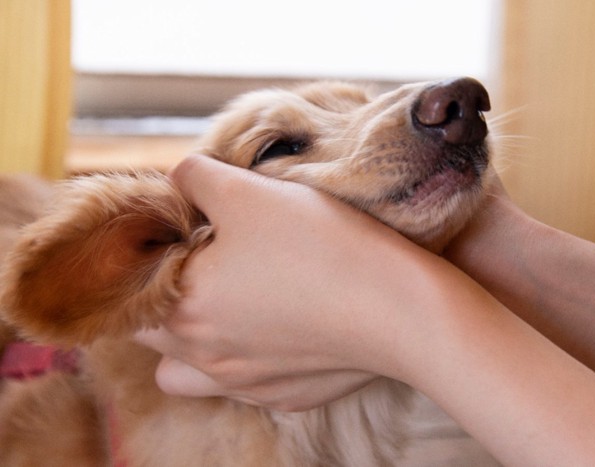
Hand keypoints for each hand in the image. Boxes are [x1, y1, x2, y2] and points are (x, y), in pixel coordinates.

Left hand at [136, 155, 438, 409]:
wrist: (399, 311)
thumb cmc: (320, 247)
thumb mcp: (249, 191)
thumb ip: (196, 177)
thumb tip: (178, 180)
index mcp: (181, 308)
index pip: (130, 284)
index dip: (150, 251)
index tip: (185, 228)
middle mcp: (203, 358)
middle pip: (153, 330)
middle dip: (168, 293)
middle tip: (210, 258)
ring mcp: (245, 384)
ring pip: (187, 369)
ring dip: (193, 339)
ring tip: (231, 302)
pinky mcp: (285, 396)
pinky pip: (243, 381)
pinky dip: (247, 356)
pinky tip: (280, 326)